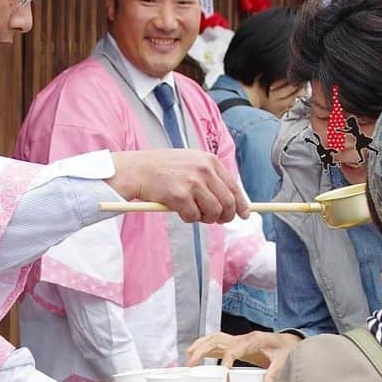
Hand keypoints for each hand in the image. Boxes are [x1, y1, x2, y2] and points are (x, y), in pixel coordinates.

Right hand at [109, 150, 248, 222]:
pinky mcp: (180, 196)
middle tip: (217, 220)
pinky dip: (188, 218)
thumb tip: (229, 202)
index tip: (244, 214)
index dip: (241, 204)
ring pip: (213, 212)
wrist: (137, 170)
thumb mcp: (191, 163)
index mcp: (209, 161)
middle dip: (225, 216)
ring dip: (205, 218)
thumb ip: (210, 178)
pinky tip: (179, 210)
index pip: (233, 187)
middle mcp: (204, 170)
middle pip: (227, 202)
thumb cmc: (163, 169)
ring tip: (194, 212)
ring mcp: (192, 183)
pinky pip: (194, 217)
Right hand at [185, 330, 299, 381]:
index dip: (226, 360)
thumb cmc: (285, 349)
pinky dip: (204, 346)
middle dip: (202, 350)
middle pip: (217, 340)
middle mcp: (242, 337)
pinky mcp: (235, 344)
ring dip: (200, 346)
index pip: (234, 348)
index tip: (222, 373)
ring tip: (188, 357)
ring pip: (214, 339)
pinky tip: (195, 353)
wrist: (287, 342)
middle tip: (191, 364)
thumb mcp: (284, 359)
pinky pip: (217, 342)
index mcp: (253, 340)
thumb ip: (275, 370)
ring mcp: (237, 339)